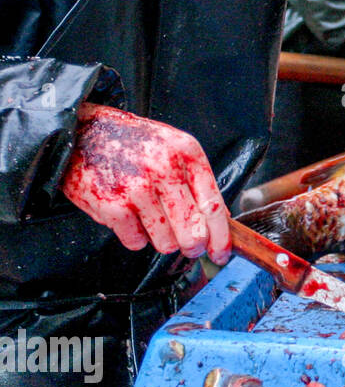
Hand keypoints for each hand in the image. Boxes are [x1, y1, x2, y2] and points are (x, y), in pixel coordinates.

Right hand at [60, 103, 230, 263]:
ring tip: (151, 221)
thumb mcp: (173, 147)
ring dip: (162, 241)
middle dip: (194, 247)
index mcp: (186, 153)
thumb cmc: (132, 142)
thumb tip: (219, 217)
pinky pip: (136, 242)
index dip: (221, 238)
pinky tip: (130, 218)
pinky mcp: (112, 205)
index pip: (213, 205)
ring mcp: (137, 188)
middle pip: (193, 231)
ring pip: (166, 242)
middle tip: (190, 247)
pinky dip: (135, 238)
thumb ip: (196, 180)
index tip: (221, 254)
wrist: (81, 132)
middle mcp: (164, 169)